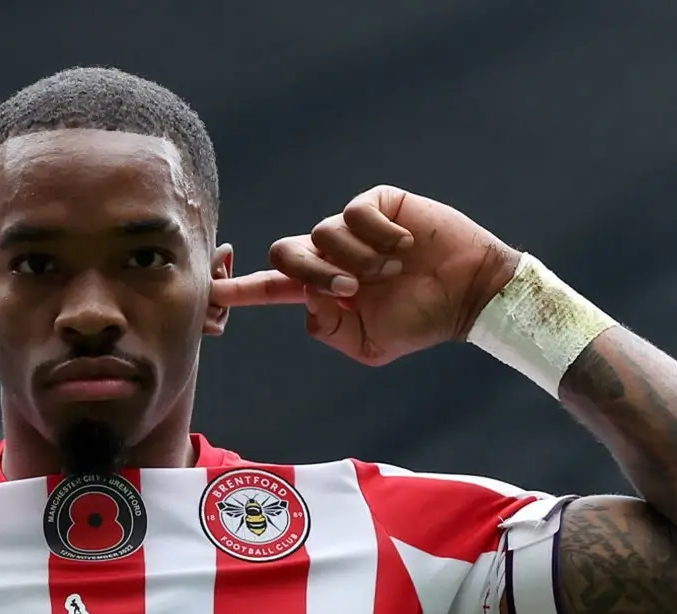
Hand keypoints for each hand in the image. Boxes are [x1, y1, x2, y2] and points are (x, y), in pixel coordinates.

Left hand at [211, 186, 520, 365]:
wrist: (467, 293)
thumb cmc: (420, 321)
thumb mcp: (369, 345)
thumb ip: (329, 328)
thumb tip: (307, 297)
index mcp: (323, 290)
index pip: (271, 287)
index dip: (239, 288)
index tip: (210, 289)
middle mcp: (331, 256)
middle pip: (286, 253)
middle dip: (312, 273)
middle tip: (352, 288)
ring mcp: (352, 229)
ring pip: (321, 234)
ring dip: (356, 259)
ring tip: (391, 269)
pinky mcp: (376, 204)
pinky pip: (354, 213)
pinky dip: (377, 235)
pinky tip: (404, 246)